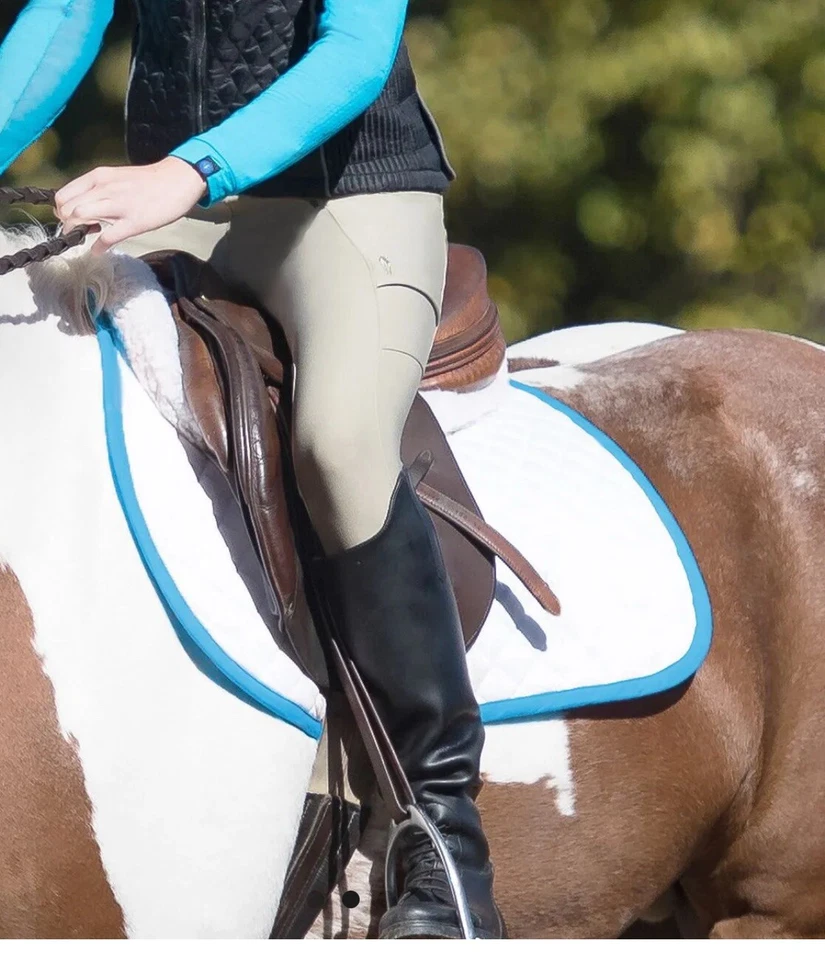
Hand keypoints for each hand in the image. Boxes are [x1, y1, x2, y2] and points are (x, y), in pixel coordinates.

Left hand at [54, 157, 207, 254]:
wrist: (177, 180)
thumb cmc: (149, 182)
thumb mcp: (117, 177)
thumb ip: (99, 189)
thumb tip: (84, 206)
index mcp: (99, 177)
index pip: (64, 195)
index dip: (61, 211)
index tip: (69, 219)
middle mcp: (104, 188)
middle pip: (67, 208)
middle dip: (66, 223)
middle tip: (75, 231)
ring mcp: (118, 205)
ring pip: (80, 217)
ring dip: (77, 232)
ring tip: (86, 238)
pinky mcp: (133, 222)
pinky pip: (107, 237)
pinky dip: (98, 247)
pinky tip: (99, 250)